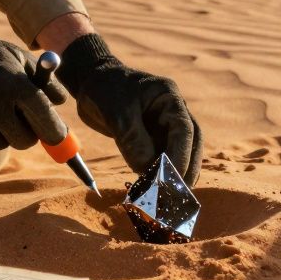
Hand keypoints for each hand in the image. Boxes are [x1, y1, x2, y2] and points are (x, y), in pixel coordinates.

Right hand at [0, 4, 66, 150]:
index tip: (57, 135)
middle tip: (20, 120)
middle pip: (25, 141)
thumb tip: (62, 104)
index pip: (47, 122)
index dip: (55, 132)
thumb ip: (46, 82)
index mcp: (14, 84)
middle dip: (27, 132)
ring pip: (0, 144)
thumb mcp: (18, 59)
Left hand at [56, 34, 202, 184]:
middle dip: (186, 168)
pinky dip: (160, 172)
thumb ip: (132, 139)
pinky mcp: (153, 136)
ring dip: (175, 173)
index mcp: (168, 96)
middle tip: (179, 195)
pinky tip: (155, 188)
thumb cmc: (104, 89)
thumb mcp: (116, 112)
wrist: (90, 82)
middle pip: (190, 142)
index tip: (173, 179)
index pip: (184, 129)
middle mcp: (172, 110)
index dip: (182, 155)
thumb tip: (147, 169)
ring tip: (169, 197)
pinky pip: (162, 156)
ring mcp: (164, 123)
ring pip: (178, 151)